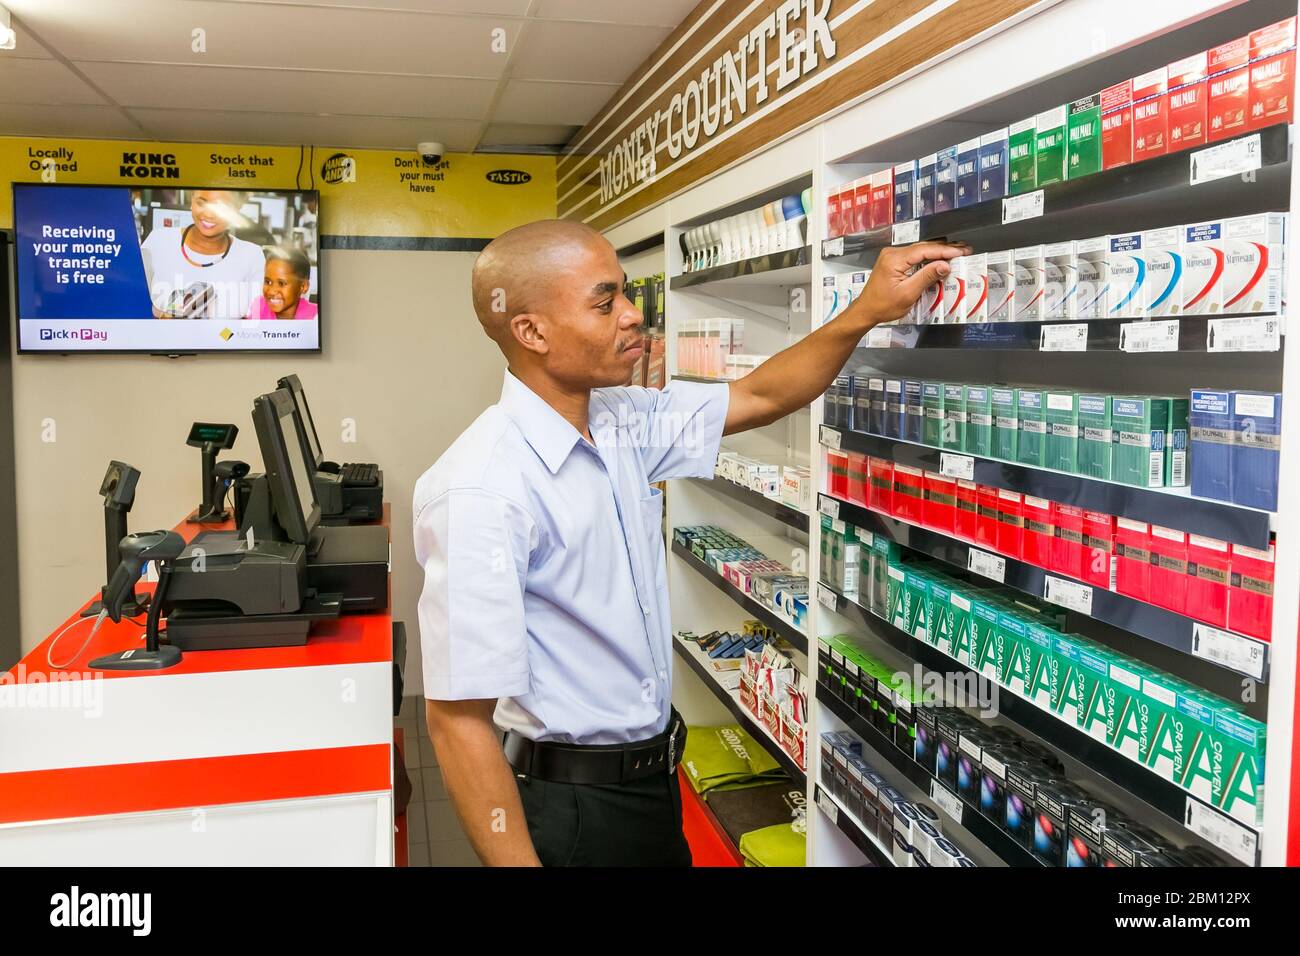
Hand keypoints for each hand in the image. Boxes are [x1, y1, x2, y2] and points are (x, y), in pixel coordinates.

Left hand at [845, 241, 970, 327]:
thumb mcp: (908, 293)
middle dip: (946, 249)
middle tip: (965, 250)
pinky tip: (941, 259)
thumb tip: (944, 265)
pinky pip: (915, 256)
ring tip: (957, 253)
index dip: (945, 251)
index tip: (961, 252)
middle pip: (924, 247)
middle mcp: (892, 253)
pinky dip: (929, 257)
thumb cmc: (883, 306)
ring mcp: (892, 256)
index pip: (925, 250)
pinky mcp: (894, 261)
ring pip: (921, 250)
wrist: (866, 311)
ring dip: (939, 252)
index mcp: (894, 259)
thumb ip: (926, 277)